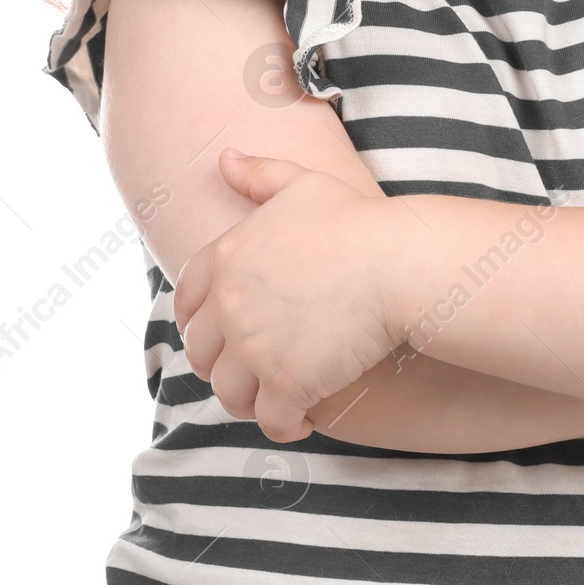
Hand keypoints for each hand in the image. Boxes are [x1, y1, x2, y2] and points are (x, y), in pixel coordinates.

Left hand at [172, 151, 406, 442]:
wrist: (399, 263)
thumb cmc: (358, 221)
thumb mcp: (304, 185)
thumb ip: (259, 175)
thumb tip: (223, 159)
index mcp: (225, 258)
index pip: (184, 302)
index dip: (199, 322)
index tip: (222, 333)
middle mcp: (229, 305)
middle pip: (203, 352)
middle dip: (224, 364)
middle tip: (256, 369)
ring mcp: (254, 348)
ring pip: (229, 393)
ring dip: (250, 399)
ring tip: (279, 396)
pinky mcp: (286, 384)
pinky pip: (270, 421)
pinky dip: (284, 425)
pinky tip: (304, 418)